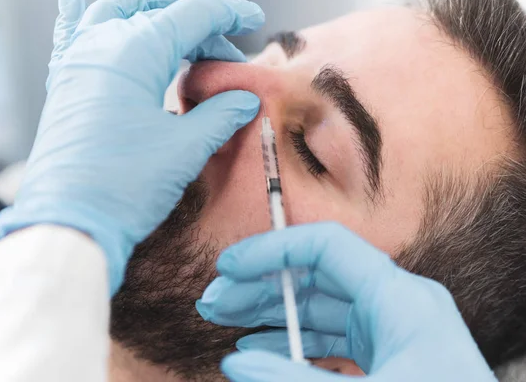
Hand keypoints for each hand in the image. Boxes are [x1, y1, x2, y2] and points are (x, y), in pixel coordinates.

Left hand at [0, 0, 264, 293]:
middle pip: (160, 12)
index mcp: (135, 51)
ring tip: (181, 24)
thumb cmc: (126, 185)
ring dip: (154, 12)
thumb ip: (221, 114)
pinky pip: (73, 32)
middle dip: (198, 23)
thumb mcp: (187, 147)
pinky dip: (79, 11)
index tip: (252, 19)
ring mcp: (77, 61)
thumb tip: (245, 100)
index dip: (228, 14)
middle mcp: (101, 45)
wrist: (71, 222)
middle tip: (225, 50)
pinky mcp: (65, 83)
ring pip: (119, 14)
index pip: (192, 14)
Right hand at [196, 223, 496, 381]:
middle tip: (215, 301)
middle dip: (260, 285)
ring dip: (270, 312)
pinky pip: (329, 336)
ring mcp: (389, 329)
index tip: (229, 267)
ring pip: (317, 306)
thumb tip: (235, 364)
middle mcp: (394, 304)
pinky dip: (292, 340)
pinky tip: (261, 348)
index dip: (272, 250)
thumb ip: (294, 379)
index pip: (325, 247)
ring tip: (227, 321)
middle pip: (314, 276)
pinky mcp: (384, 354)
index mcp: (400, 297)